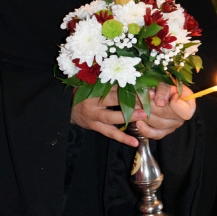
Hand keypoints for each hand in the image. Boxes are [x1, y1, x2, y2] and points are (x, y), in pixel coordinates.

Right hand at [70, 83, 195, 146]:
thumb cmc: (84, 92)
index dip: (130, 83)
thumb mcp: (93, 82)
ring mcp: (94, 116)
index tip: (146, 83)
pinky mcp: (95, 127)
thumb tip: (132, 72)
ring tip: (144, 116)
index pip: (114, 84)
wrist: (66, 108)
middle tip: (150, 98)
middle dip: (133, 98)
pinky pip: (110, 133)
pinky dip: (123, 138)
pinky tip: (135, 143)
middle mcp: (93, 101)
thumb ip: (109, 79)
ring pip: (112, 117)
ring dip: (129, 116)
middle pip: (114, 99)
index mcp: (93, 86)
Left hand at [136, 82, 195, 139]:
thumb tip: (159, 102)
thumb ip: (164, 90)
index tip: (168, 97)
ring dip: (144, 113)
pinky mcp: (163, 132)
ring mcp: (172, 127)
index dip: (175, 105)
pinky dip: (145, 129)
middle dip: (150, 105)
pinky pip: (154, 134)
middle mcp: (181, 118)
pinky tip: (138, 122)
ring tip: (136, 105)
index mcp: (188, 105)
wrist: (163, 92)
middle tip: (140, 97)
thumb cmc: (166, 86)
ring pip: (157, 123)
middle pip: (164, 114)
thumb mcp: (167, 82)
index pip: (185, 111)